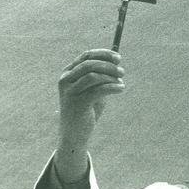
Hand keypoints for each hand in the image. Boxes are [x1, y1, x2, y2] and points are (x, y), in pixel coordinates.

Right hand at [54, 50, 124, 181]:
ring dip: (111, 77)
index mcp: (68, 73)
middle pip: (89, 64)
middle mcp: (65, 80)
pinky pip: (98, 90)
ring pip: (93, 76)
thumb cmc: (87, 109)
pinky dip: (112, 87)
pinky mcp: (77, 104)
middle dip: (109, 65)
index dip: (104, 54)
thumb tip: (116, 60)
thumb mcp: (93, 89)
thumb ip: (101, 75)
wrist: (75, 134)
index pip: (86, 56)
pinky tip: (120, 89)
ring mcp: (70, 92)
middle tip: (122, 72)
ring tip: (121, 82)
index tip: (118, 58)